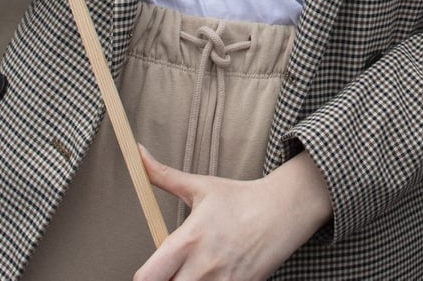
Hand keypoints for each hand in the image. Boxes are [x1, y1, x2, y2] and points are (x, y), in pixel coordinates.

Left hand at [133, 148, 330, 280]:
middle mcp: (203, 266)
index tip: (149, 271)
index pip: (147, 277)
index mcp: (188, 240)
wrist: (283, 211)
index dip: (142, 278)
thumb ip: (163, 176)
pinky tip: (212, 275)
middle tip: (170, 271)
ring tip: (191, 272)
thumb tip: (139, 153)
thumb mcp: (200, 186)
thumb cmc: (239, 199)